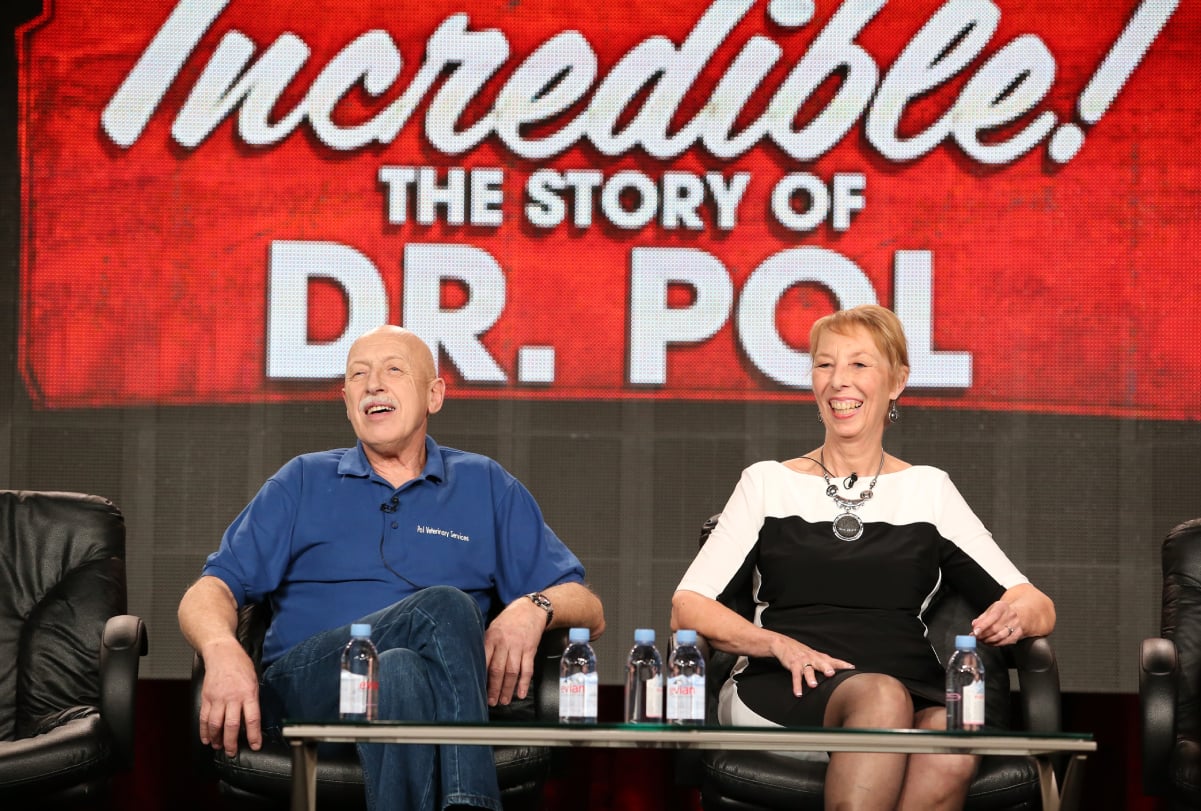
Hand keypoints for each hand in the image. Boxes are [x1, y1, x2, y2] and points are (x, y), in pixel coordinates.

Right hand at [197, 638, 261, 756]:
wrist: (222, 653)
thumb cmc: (240, 665)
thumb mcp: (254, 681)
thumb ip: (252, 700)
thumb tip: (252, 720)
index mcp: (248, 693)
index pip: (252, 719)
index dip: (254, 735)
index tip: (255, 746)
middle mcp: (233, 697)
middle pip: (232, 725)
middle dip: (232, 743)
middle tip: (232, 753)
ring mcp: (217, 698)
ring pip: (216, 724)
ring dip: (216, 739)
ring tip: (218, 747)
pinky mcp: (206, 698)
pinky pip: (204, 718)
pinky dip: (204, 730)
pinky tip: (206, 738)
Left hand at [483, 597, 545, 705]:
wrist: (530, 609)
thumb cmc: (509, 620)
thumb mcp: (492, 628)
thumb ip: (486, 645)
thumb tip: (476, 665)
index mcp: (491, 637)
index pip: (484, 660)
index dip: (480, 677)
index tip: (477, 690)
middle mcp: (504, 643)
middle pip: (497, 669)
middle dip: (494, 688)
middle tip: (491, 701)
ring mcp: (518, 646)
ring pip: (512, 672)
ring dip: (508, 689)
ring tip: (504, 700)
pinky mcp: (530, 649)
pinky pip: (527, 669)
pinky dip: (524, 683)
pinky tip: (521, 693)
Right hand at [767, 633, 853, 696]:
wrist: (784, 643)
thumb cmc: (803, 652)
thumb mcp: (815, 655)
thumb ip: (827, 663)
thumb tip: (841, 671)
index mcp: (820, 657)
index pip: (833, 660)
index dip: (842, 664)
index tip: (851, 668)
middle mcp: (813, 658)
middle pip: (821, 663)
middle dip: (826, 668)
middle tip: (831, 674)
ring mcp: (803, 661)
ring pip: (808, 670)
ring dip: (810, 677)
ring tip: (813, 685)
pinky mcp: (793, 665)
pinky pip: (795, 676)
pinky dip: (796, 685)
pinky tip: (798, 693)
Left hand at [972, 599, 1022, 645]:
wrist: (1019, 613)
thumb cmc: (1002, 612)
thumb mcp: (991, 610)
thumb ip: (981, 618)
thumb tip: (975, 625)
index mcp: (1002, 607)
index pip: (992, 616)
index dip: (982, 626)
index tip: (975, 632)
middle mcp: (1010, 615)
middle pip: (995, 628)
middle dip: (983, 635)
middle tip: (976, 637)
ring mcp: (1016, 624)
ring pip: (1001, 636)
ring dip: (989, 640)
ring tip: (982, 640)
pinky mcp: (1019, 633)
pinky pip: (1007, 641)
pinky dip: (997, 643)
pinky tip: (991, 643)